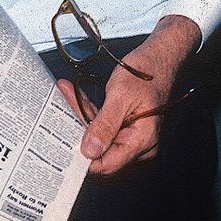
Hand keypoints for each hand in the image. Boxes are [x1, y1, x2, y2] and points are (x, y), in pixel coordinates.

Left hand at [55, 14, 199, 176]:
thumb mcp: (121, 96)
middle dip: (78, 128)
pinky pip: (103, 125)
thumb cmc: (147, 72)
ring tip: (66, 92)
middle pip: (99, 149)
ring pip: (98, 135)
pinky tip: (74, 94)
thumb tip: (89, 151)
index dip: (84, 157)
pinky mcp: (126, 126)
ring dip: (81, 114)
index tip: (63, 142)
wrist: (159, 57)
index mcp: (142, 141)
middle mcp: (139, 144)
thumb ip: (105, 125)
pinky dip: (89, 110)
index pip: (108, 164)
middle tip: (61, 107)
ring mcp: (132, 135)